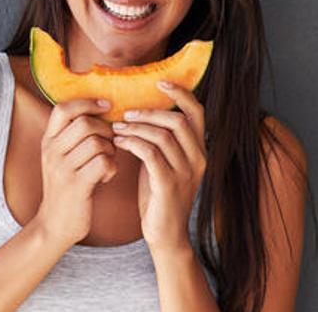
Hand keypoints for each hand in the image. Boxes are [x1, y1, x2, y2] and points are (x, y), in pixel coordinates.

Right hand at [32, 98, 118, 249]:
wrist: (55, 224)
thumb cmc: (66, 187)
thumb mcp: (61, 158)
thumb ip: (74, 136)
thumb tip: (102, 111)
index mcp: (48, 141)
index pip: (63, 109)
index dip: (87, 103)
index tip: (106, 106)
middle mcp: (52, 152)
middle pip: (85, 124)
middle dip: (106, 130)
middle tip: (111, 143)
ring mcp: (62, 169)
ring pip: (97, 143)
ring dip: (110, 151)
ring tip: (108, 162)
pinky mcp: (76, 185)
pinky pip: (103, 163)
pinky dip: (112, 168)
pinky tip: (106, 177)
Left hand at [110, 80, 207, 252]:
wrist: (165, 235)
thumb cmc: (158, 196)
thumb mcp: (162, 163)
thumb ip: (160, 140)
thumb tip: (140, 112)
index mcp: (199, 151)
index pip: (197, 112)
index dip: (181, 93)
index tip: (160, 81)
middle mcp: (198, 159)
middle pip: (178, 121)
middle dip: (150, 112)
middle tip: (126, 113)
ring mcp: (186, 173)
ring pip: (163, 136)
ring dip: (137, 128)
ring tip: (117, 128)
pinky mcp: (169, 185)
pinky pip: (151, 154)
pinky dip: (133, 143)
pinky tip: (119, 143)